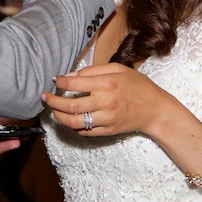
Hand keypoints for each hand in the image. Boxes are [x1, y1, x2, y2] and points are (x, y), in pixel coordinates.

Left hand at [43, 63, 176, 136]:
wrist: (156, 110)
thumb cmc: (138, 86)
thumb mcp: (119, 69)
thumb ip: (94, 71)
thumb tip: (71, 76)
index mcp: (107, 83)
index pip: (74, 84)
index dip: (60, 82)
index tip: (55, 81)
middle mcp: (105, 102)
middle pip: (70, 105)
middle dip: (53, 102)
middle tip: (45, 98)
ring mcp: (106, 119)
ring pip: (74, 122)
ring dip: (59, 117)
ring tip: (53, 111)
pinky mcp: (108, 131)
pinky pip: (84, 131)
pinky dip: (73, 127)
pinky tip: (70, 119)